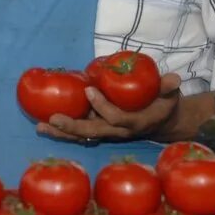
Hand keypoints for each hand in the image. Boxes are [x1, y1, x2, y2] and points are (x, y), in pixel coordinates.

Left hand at [39, 73, 181, 144]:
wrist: (162, 122)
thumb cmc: (164, 104)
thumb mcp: (170, 95)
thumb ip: (168, 87)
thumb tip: (174, 79)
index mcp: (134, 122)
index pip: (116, 118)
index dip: (102, 106)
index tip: (89, 89)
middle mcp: (117, 131)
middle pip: (92, 132)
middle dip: (72, 127)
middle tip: (54, 118)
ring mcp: (106, 132)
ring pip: (81, 136)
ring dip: (61, 132)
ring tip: (40, 127)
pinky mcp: (99, 130)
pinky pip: (78, 133)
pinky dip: (62, 131)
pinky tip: (44, 125)